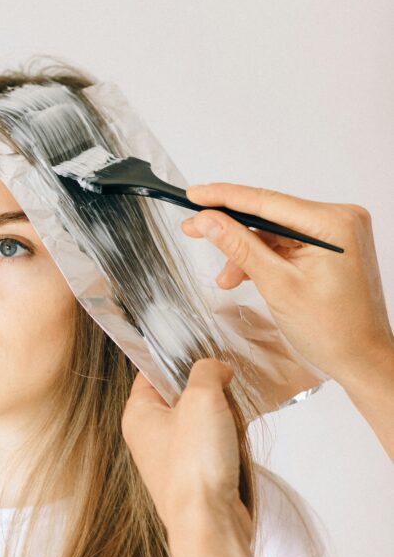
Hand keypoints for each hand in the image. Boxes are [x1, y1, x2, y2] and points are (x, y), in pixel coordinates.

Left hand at [121, 358, 251, 536]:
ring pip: (202, 420)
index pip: (151, 372)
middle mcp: (150, 436)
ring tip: (229, 427)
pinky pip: (214, 445)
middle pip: (182, 396)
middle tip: (221, 395)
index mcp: (138, 415)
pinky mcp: (194, 475)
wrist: (210, 522)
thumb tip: (216, 369)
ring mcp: (171, 457)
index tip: (201, 356)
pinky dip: (229, 442)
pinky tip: (235, 447)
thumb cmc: (194, 467)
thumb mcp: (201, 398)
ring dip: (223, 419)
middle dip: (208, 394)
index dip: (177, 361)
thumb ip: (207, 371)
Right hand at [181, 183, 393, 385]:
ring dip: (247, 252)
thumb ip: (240, 247)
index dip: (225, 197)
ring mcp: (337, 234)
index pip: (267, 201)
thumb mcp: (277, 286)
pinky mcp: (331, 247)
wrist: (362, 360)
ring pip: (275, 232)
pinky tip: (245, 275)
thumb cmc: (334, 331)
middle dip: (232, 231)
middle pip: (270, 215)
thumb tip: (208, 220)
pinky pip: (288, 243)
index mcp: (334, 224)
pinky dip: (265, 259)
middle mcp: (340, 220)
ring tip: (226, 279)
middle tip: (194, 229)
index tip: (194, 195)